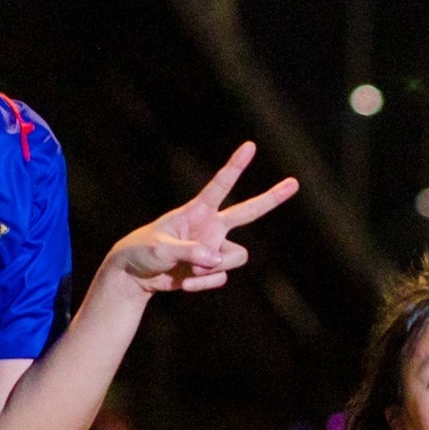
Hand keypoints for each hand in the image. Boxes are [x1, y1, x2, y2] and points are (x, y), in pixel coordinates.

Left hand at [105, 141, 299, 295]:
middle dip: (271, 198)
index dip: (235, 166)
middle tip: (294, 183)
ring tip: (189, 270)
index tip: (250, 146)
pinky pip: (220, 278)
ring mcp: (214, 248)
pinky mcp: (212, 270)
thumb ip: (189, 251)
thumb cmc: (142, 252)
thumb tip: (215, 258)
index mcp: (197, 211)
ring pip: (236, 257)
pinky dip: (203, 283)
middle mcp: (211, 227)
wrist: (135, 276)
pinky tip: (185, 282)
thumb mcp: (160, 249)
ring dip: (215, 268)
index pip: (220, 185)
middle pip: (249, 211)